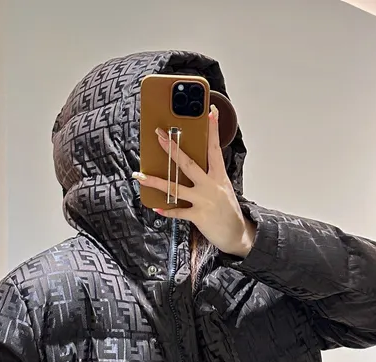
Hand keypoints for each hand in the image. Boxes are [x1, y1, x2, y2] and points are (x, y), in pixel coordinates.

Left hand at [133, 105, 255, 257]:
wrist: (236, 234)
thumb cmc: (228, 210)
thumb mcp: (223, 188)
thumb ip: (209, 176)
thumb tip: (190, 166)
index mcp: (219, 176)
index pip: (215, 148)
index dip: (213, 130)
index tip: (210, 112)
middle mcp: (210, 185)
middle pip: (188, 164)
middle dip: (172, 149)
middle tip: (159, 135)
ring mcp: (203, 200)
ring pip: (175, 187)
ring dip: (155, 181)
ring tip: (140, 176)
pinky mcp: (198, 215)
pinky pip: (178, 211)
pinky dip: (167, 210)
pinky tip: (156, 207)